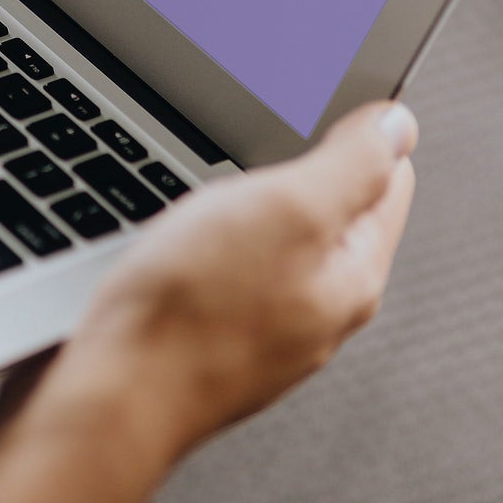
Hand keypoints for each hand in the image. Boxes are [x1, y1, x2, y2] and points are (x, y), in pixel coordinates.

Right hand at [59, 99, 416, 465]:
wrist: (105, 399)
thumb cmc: (189, 314)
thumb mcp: (289, 210)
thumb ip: (353, 164)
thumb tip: (397, 125)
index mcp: (351, 277)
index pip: (389, 179)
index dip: (355, 129)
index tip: (309, 103)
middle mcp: (314, 310)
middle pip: (325, 209)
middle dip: (290, 167)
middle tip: (244, 142)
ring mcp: (259, 329)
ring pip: (265, 239)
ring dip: (237, 204)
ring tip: (199, 188)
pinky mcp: (204, 338)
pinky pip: (217, 270)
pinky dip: (198, 242)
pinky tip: (166, 243)